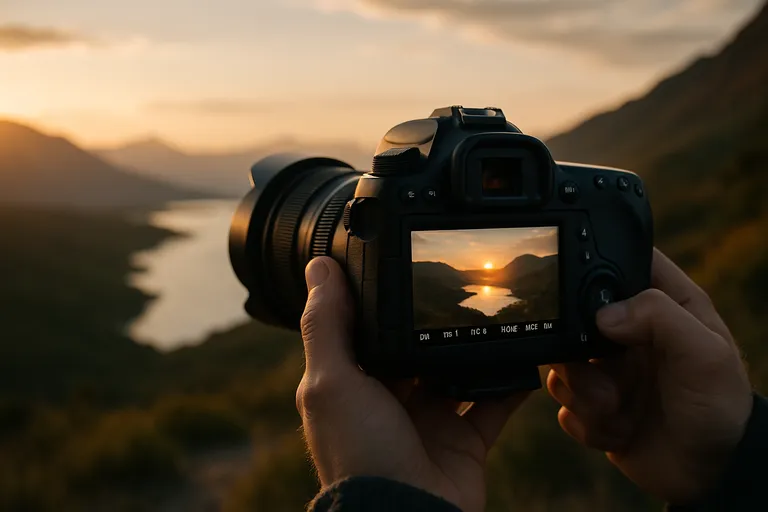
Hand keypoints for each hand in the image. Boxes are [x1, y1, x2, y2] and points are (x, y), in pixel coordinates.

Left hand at [296, 257, 527, 511]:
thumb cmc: (359, 455)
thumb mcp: (332, 383)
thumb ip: (326, 325)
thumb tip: (320, 265)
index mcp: (354, 384)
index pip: (367, 332)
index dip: (382, 302)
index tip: (402, 263)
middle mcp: (391, 400)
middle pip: (416, 349)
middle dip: (433, 322)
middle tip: (459, 283)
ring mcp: (430, 420)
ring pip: (456, 372)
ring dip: (474, 347)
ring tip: (496, 310)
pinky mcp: (465, 440)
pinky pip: (493, 403)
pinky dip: (510, 382)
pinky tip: (526, 354)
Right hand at [547, 249, 752, 503]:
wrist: (709, 474)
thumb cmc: (720, 407)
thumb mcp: (704, 353)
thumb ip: (660, 317)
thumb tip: (602, 314)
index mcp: (660, 304)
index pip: (619, 261)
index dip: (595, 266)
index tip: (589, 298)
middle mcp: (628, 332)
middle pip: (572, 315)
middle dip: (576, 349)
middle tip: (604, 371)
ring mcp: (607, 369)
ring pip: (561, 363)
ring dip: (582, 392)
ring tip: (615, 408)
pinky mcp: (593, 405)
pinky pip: (564, 405)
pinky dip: (586, 421)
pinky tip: (619, 430)